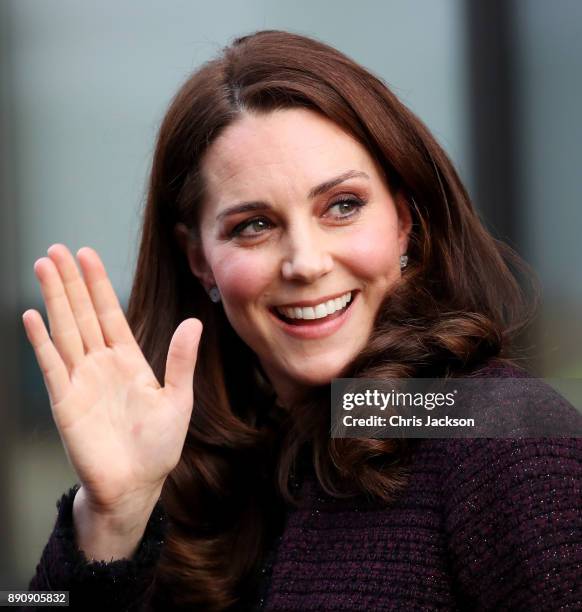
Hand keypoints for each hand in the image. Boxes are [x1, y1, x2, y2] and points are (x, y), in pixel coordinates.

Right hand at [22, 244, 201, 515]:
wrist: (135, 484)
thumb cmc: (158, 446)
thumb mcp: (177, 399)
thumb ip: (181, 360)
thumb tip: (194, 322)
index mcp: (128, 360)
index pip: (109, 313)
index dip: (98, 284)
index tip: (87, 255)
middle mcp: (101, 364)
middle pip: (82, 314)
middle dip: (70, 281)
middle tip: (56, 249)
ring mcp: (81, 380)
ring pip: (64, 330)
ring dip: (53, 299)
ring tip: (43, 268)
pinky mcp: (66, 401)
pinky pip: (51, 365)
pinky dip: (41, 341)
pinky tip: (31, 316)